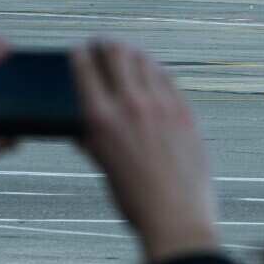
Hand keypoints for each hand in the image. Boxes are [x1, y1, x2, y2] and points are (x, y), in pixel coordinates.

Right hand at [71, 41, 216, 263]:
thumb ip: (91, 140)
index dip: (80, 54)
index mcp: (100, 119)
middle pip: (116, 53)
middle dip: (106, 45)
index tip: (79, 50)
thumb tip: (78, 125)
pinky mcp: (185, 112)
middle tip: (103, 44)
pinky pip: (168, 79)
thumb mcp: (103, 166)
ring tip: (128, 54)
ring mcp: (161, 106)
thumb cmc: (134, 201)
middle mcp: (130, 105)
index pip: (84, 68)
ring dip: (133, 54)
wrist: (176, 218)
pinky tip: (153, 72)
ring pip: (144, 61)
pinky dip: (156, 71)